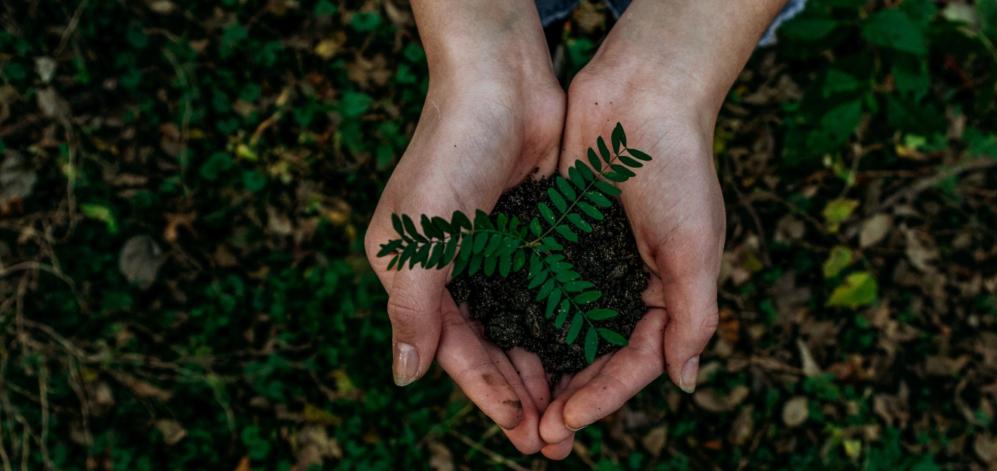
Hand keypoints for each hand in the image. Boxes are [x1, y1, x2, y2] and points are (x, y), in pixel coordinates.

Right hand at [364, 1, 564, 450]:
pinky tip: (587, 355)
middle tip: (555, 440)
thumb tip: (404, 377)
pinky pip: (548, 294)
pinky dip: (563, 326)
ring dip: (545, 370)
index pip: (453, 350)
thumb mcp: (419, 238)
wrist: (500, 81)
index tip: (523, 430)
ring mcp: (495, 253)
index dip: (487, 393)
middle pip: (490, 348)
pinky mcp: (532, 235)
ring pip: (522, 328)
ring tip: (574, 411)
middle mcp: (454, 270)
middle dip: (520, 395)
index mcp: (415, 275)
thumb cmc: (450, 154)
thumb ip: (412, 309)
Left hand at [536, 66, 725, 456]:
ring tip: (513, 408)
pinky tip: (497, 346)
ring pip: (561, 332)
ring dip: (540, 371)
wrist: (642, 94)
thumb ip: (693, 316)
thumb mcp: (695, 248)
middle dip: (567, 399)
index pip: (633, 363)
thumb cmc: (678, 169)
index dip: (601, 398)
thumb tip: (684, 383)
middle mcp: (626, 286)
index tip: (563, 424)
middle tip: (534, 437)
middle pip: (594, 358)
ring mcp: (590, 264)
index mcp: (666, 295)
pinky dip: (522, 320)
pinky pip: (538, 290)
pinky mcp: (558, 238)